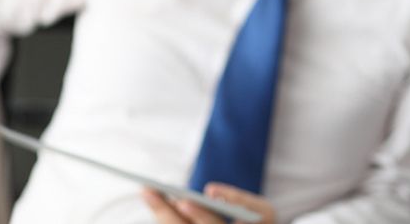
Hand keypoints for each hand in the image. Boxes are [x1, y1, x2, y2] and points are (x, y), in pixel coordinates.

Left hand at [142, 184, 275, 223]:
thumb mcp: (262, 211)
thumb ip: (240, 199)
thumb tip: (210, 190)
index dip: (199, 215)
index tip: (184, 200)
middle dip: (165, 212)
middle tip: (148, 190)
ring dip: (161, 215)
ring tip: (149, 193)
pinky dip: (167, 220)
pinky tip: (159, 206)